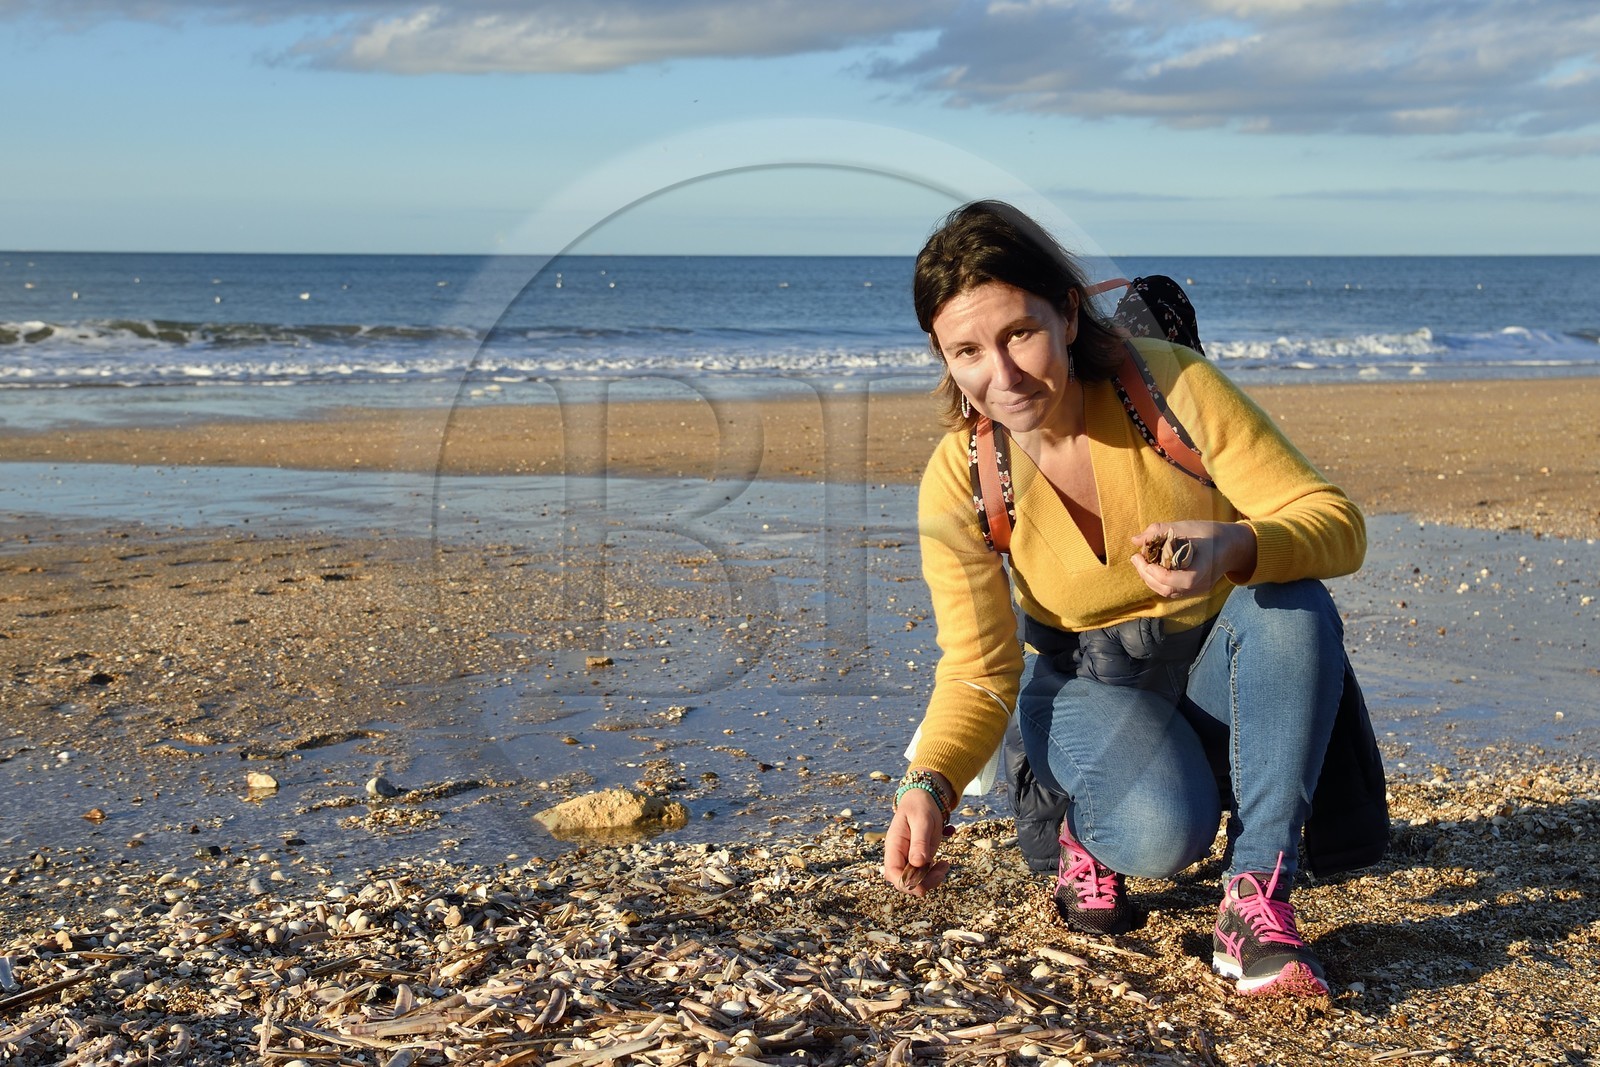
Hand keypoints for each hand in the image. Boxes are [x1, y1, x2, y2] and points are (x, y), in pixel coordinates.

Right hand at [881, 782, 951, 896]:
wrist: (922, 798)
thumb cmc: (920, 807)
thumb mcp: (922, 820)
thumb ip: (919, 841)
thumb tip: (918, 863)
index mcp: (894, 845)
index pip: (893, 872)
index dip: (906, 884)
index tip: (923, 887)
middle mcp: (898, 855)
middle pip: (903, 881)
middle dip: (922, 883)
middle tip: (941, 872)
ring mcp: (907, 858)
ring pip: (914, 880)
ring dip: (931, 879)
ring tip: (945, 865)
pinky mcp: (917, 859)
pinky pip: (923, 874)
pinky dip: (934, 874)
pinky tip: (944, 863)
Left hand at [1129, 520, 1256, 599]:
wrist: (1232, 545)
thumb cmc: (1209, 533)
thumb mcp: (1185, 527)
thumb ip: (1159, 532)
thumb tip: (1135, 540)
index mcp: (1202, 570)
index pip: (1175, 580)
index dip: (1154, 571)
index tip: (1140, 557)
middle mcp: (1200, 585)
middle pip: (1167, 589)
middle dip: (1146, 575)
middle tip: (1136, 558)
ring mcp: (1198, 591)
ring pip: (1167, 593)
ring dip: (1150, 579)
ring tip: (1141, 563)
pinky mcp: (1194, 591)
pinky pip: (1172, 591)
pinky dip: (1158, 582)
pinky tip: (1152, 569)